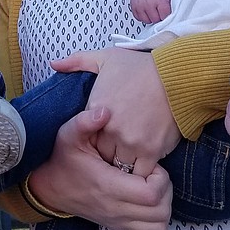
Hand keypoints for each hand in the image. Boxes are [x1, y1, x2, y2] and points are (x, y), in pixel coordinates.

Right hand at [26, 107, 171, 229]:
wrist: (50, 188)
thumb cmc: (63, 160)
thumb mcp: (68, 135)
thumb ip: (85, 121)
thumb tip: (105, 112)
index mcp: (107, 186)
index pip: (151, 194)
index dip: (160, 178)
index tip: (150, 164)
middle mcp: (115, 209)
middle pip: (160, 210)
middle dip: (165, 188)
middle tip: (153, 172)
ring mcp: (118, 221)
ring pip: (159, 224)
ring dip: (164, 204)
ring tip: (152, 185)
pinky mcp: (120, 227)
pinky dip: (158, 217)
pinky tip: (147, 198)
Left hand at [51, 47, 179, 177]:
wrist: (176, 75)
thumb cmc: (141, 67)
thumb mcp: (105, 57)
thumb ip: (77, 61)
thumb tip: (53, 63)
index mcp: (96, 109)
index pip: (86, 135)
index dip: (94, 137)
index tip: (104, 134)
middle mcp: (110, 128)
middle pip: (101, 154)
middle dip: (107, 152)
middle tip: (117, 148)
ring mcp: (130, 141)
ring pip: (119, 166)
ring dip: (124, 163)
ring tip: (130, 158)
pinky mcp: (150, 150)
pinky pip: (140, 172)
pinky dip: (142, 171)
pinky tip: (145, 164)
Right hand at [130, 0, 174, 24]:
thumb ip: (174, 7)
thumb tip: (176, 19)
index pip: (165, 17)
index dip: (168, 15)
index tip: (168, 11)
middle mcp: (148, 1)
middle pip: (156, 20)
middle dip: (159, 16)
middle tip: (161, 8)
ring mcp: (140, 4)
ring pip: (147, 21)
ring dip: (151, 17)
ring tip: (154, 8)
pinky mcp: (133, 5)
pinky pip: (138, 18)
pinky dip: (143, 15)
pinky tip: (147, 8)